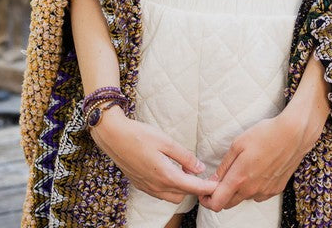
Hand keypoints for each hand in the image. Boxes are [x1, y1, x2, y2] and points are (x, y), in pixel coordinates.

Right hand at [90, 107, 217, 203]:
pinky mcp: (140, 184)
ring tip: (186, 169)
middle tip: (202, 172)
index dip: (206, 187)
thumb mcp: (166, 141)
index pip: (192, 187)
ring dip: (182, 187)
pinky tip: (170, 171)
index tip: (217, 185)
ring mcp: (147, 187)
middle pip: (183, 194)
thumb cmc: (139, 135)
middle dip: (195, 187)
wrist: (113, 136)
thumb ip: (184, 156)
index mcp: (165, 175)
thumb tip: (199, 168)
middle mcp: (156, 186)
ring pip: (172, 196)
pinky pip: (160, 193)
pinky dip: (170, 186)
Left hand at [199, 109, 325, 211]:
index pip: (217, 203)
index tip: (204, 191)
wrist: (293, 134)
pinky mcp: (276, 190)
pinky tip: (256, 170)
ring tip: (242, 169)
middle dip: (220, 195)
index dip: (206, 200)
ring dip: (237, 190)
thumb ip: (224, 166)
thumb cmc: (264, 134)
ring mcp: (265, 192)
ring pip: (244, 198)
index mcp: (239, 178)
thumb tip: (213, 181)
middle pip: (229, 203)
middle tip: (219, 179)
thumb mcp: (238, 144)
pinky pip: (258, 194)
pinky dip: (252, 187)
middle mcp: (251, 190)